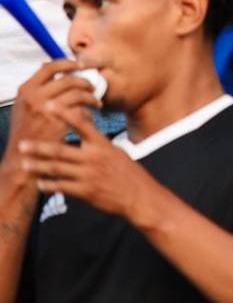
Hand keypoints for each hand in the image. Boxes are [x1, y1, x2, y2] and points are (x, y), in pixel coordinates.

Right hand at [5, 61, 99, 164]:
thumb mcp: (23, 107)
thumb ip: (36, 88)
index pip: (49, 68)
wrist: (22, 160)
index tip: (81, 65)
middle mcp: (33, 98)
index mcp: (25, 91)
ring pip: (78, 95)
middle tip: (93, 87)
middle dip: (85, 82)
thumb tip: (48, 65)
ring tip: (97, 104)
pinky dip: (89, 114)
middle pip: (68, 80)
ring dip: (91, 98)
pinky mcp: (58, 124)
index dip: (68, 63)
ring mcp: (45, 111)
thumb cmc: (26, 132)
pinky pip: (81, 111)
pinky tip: (89, 118)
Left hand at [18, 108, 154, 220]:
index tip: (50, 106)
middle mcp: (94, 158)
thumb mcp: (117, 152)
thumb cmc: (129, 173)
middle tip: (23, 144)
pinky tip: (40, 184)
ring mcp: (89, 175)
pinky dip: (49, 186)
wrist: (140, 196)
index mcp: (103, 145)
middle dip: (39, 147)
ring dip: (38, 167)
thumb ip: (98, 144)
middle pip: (60, 150)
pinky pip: (62, 187)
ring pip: (57, 169)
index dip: (65, 114)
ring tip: (25, 164)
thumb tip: (85, 134)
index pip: (82, 125)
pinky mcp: (86, 192)